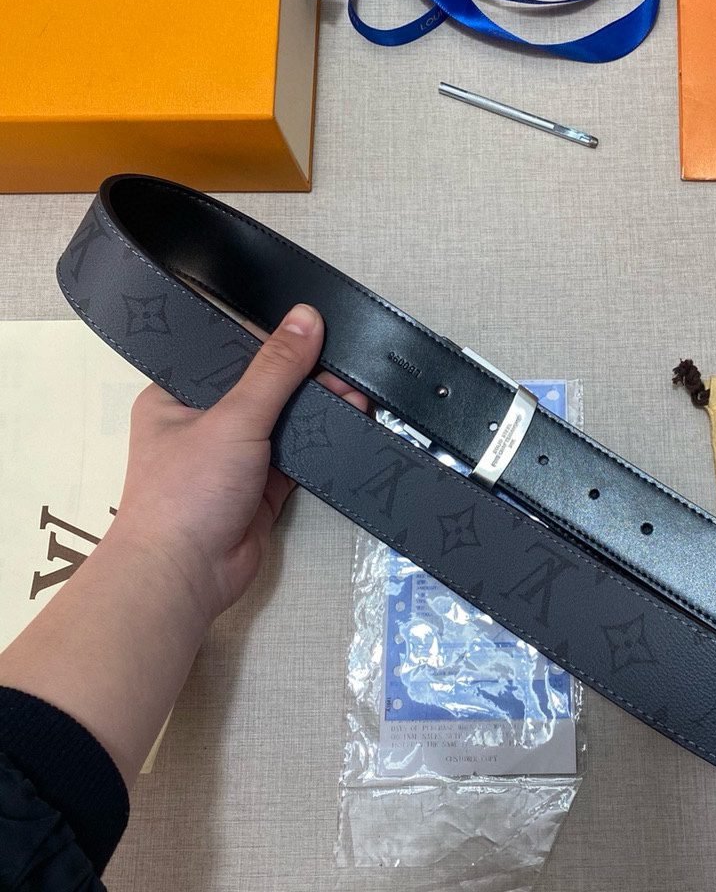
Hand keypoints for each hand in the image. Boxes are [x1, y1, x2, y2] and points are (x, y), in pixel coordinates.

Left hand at [111, 303, 366, 625]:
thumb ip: (275, 369)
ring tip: (360, 390)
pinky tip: (354, 420)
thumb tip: (306, 317)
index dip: (272, 337)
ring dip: (321, 407)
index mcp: (178, 394)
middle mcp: (205, 421)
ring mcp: (236, 455)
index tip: (314, 324)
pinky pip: (300, 454)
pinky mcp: (265, 486)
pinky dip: (326, 440)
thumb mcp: (234, 417)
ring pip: (286, 420)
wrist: (186, 576)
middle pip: (265, 386)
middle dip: (307, 376)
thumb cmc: (188, 492)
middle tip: (348, 362)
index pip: (230, 351)